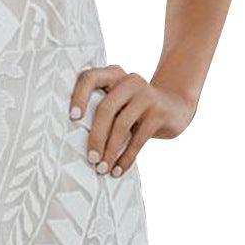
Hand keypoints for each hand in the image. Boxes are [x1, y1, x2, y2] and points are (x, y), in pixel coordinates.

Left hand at [69, 65, 195, 175]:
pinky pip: (138, 139)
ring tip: (102, 168)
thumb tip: (70, 138)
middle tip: (90, 158)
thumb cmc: (133, 109)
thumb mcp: (119, 101)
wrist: (174, 107)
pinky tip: (118, 170)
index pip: (90, 78)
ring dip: (110, 150)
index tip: (73, 118)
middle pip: (105, 108)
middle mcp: (129, 80)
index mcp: (113, 74)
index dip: (79, 96)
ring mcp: (146, 95)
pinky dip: (126, 157)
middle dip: (95, 136)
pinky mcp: (159, 112)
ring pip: (121, 125)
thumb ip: (100, 107)